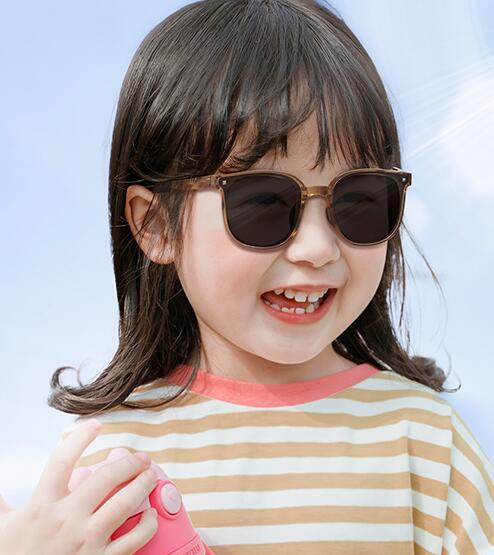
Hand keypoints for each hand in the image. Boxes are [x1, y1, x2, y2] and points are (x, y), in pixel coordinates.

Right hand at [0, 419, 159, 554]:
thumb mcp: (0, 526)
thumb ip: (0, 501)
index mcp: (41, 505)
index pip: (63, 459)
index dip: (81, 437)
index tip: (96, 424)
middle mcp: (66, 519)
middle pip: (106, 477)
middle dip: (128, 462)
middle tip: (139, 457)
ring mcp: (86, 541)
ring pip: (125, 503)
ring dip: (143, 484)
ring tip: (150, 474)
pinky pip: (134, 540)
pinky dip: (148, 524)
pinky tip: (151, 514)